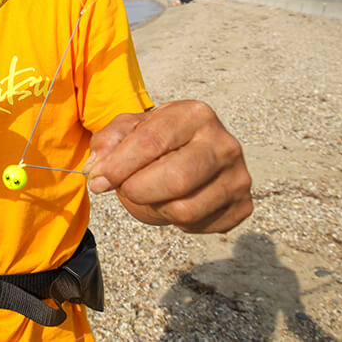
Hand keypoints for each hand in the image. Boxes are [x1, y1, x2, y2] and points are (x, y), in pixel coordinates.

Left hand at [84, 100, 252, 232]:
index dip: (119, 166)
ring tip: (152, 193)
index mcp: (195, 114)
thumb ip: (108, 141)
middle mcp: (224, 143)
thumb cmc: (156, 138)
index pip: (152, 142)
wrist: (190, 151)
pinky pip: (198, 226)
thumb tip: (98, 168)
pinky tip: (175, 201)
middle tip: (125, 189)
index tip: (98, 180)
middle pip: (176, 179)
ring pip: (185, 210)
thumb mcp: (129, 127)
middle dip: (138, 190)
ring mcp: (238, 176)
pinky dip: (176, 221)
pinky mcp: (243, 205)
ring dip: (155, 208)